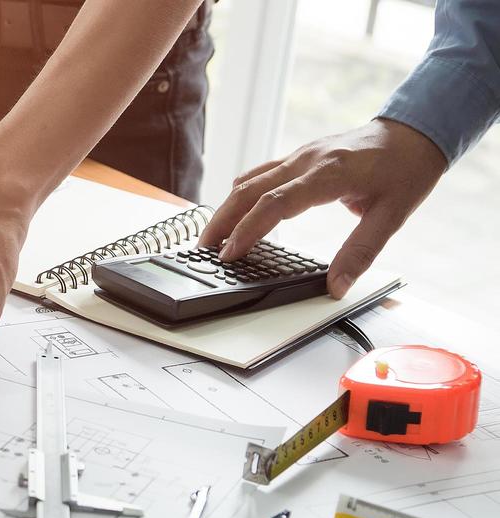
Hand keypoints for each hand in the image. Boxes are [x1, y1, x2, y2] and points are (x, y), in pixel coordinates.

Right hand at [200, 119, 446, 297]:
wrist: (415, 131)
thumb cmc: (407, 168)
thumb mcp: (393, 215)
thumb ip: (361, 253)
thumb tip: (336, 286)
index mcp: (328, 174)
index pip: (275, 203)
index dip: (248, 230)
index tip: (230, 254)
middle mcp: (307, 161)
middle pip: (249, 191)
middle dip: (222, 222)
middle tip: (203, 251)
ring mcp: (300, 156)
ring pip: (249, 181)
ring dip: (226, 209)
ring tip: (210, 237)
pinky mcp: (299, 157)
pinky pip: (261, 173)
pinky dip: (241, 193)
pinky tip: (231, 206)